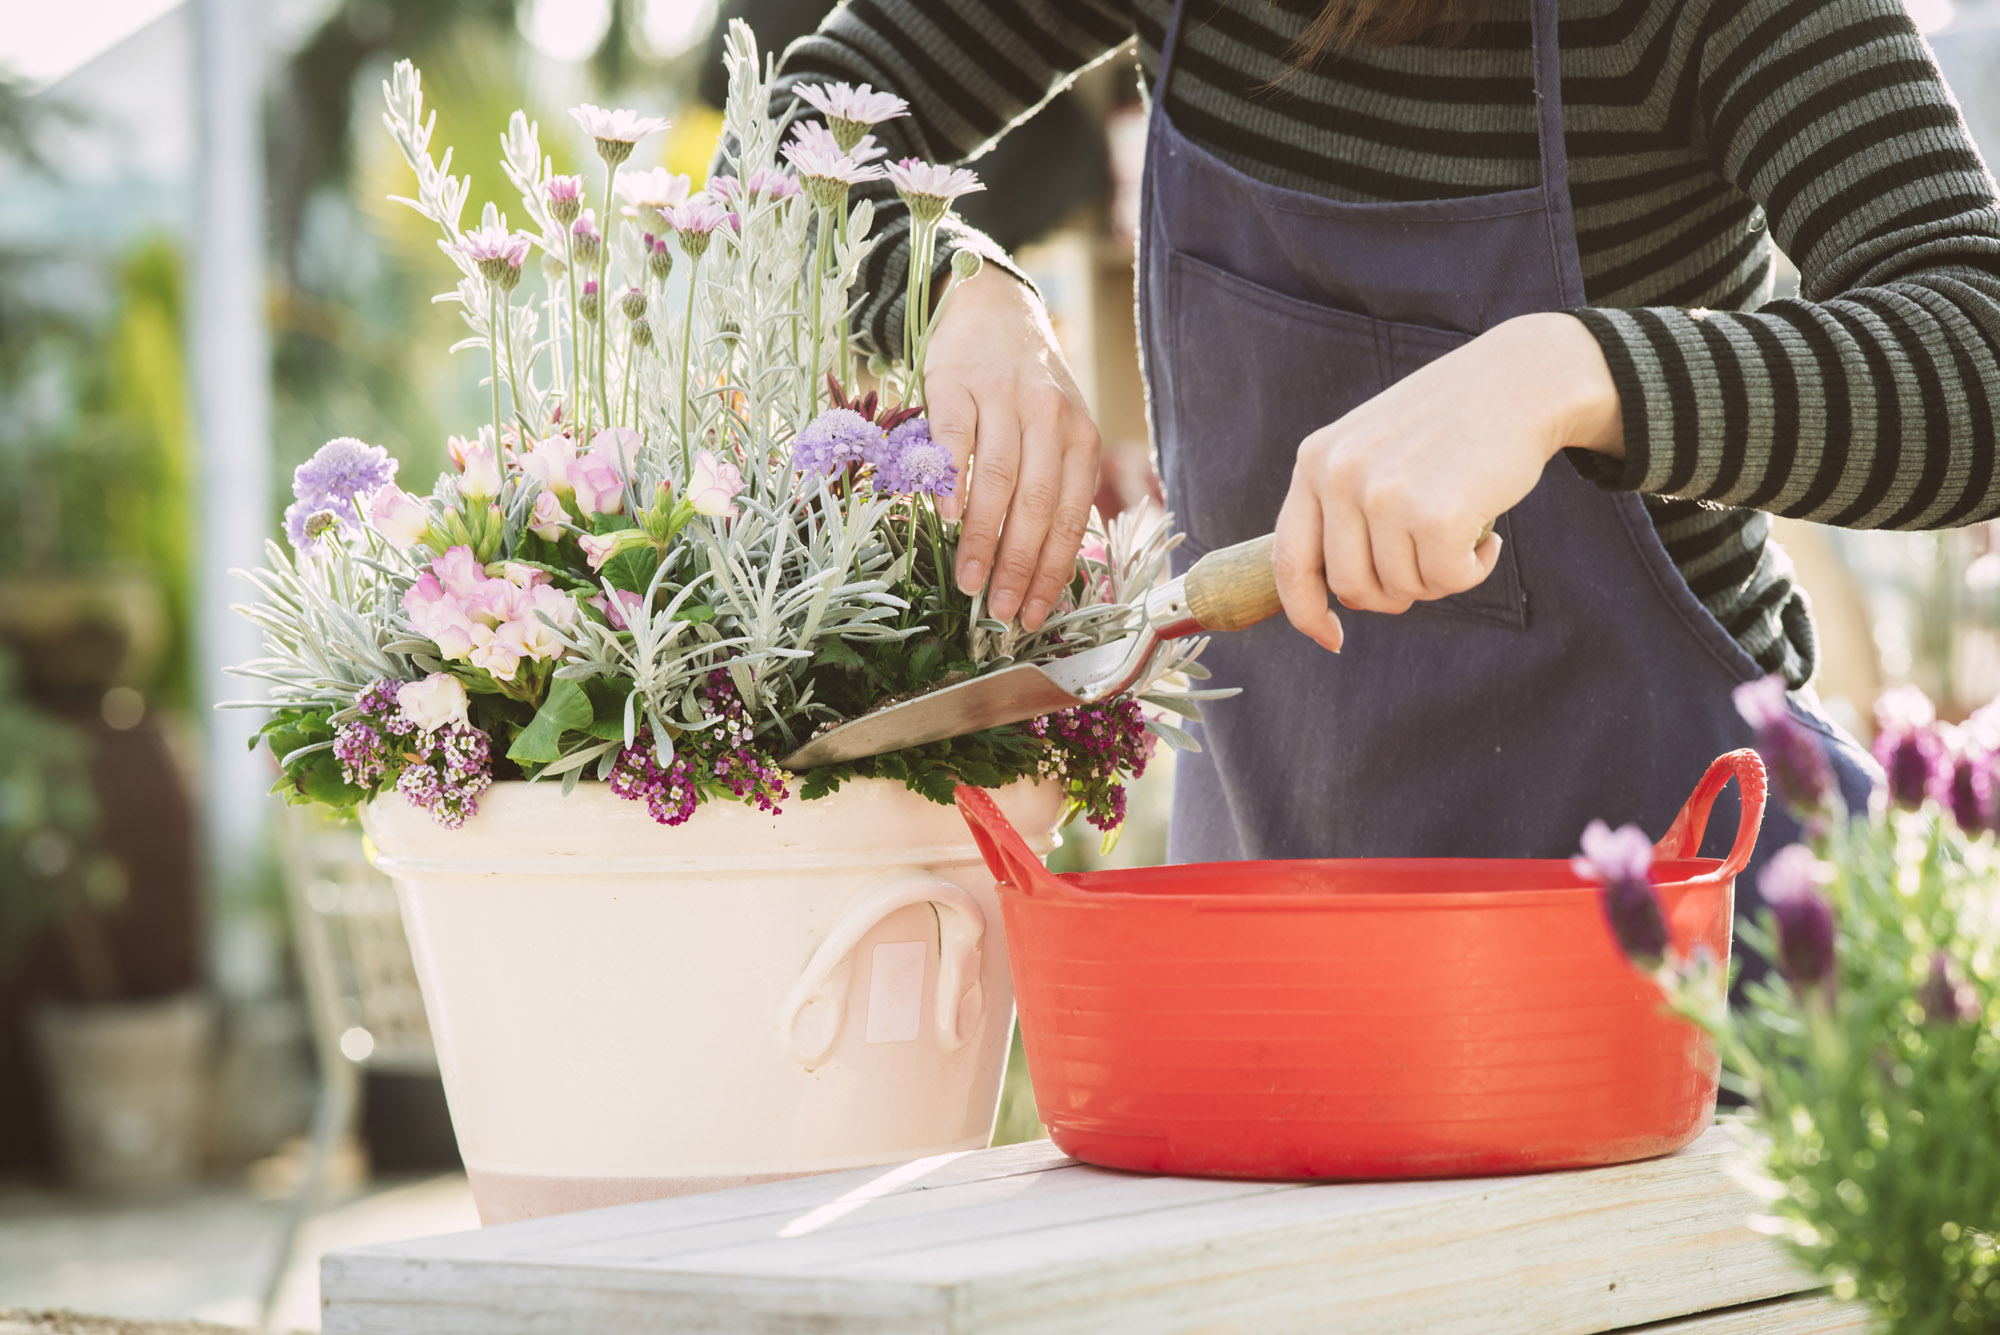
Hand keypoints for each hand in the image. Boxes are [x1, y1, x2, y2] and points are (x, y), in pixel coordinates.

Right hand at [925, 266, 1100, 629]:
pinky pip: (956, 439)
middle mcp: (1050, 417)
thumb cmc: (1026, 386)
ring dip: (981, 537)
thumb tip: (1042, 565)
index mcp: (1080, 437)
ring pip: (1000, 478)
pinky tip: (942, 519)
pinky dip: (951, 481)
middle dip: (1019, 564)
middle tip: (999, 610)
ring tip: (968, 580)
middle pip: (1037, 503)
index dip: (1052, 570)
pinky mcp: (958, 383)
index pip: (1070, 516)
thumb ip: (1055, 483)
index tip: (1034, 614)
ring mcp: (1003, 397)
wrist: (993, 306)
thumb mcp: (1058, 428)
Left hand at [1272, 312, 1624, 651]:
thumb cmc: (1452, 424)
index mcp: (1315, 460)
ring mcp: (1383, 493)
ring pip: (1401, 588)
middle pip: (1351, 587)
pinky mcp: (1434, 512)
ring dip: (1439, 578)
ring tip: (1462, 533)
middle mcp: (1339, 475)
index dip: (1306, 612)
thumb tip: (1341, 597)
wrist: (1522, 378)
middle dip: (1394, 594)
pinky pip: (1447, 582)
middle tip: (1431, 562)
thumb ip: (1344, 508)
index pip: (1288, 560)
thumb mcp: (1373, 448)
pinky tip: (1488, 538)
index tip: (1332, 638)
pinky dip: (1473, 571)